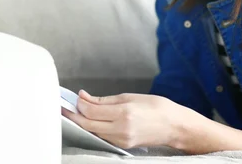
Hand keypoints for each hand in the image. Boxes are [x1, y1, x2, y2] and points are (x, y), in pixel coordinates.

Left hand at [61, 90, 184, 148]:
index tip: (77, 96)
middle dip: (75, 115)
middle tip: (66, 107)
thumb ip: (106, 100)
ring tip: (79, 111)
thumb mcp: (131, 97)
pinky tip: (94, 120)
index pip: (91, 111)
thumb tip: (86, 98)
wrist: (174, 126)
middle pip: (88, 124)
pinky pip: (103, 136)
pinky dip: (95, 127)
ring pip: (93, 131)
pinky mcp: (122, 145)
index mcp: (124, 113)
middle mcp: (121, 129)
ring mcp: (121, 140)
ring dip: (84, 121)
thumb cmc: (158, 108)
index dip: (80, 103)